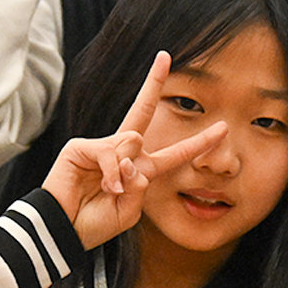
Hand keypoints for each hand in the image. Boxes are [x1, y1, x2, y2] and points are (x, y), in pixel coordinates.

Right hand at [41, 51, 227, 251]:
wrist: (64, 232)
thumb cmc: (94, 224)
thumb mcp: (129, 211)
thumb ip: (140, 185)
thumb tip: (134, 156)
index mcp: (141, 171)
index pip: (176, 153)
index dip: (200, 142)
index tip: (224, 127)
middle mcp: (123, 154)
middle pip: (142, 111)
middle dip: (153, 82)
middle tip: (164, 55)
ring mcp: (101, 147)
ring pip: (132, 141)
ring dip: (127, 172)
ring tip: (110, 191)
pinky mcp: (81, 147)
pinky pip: (111, 152)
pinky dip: (113, 173)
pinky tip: (104, 186)